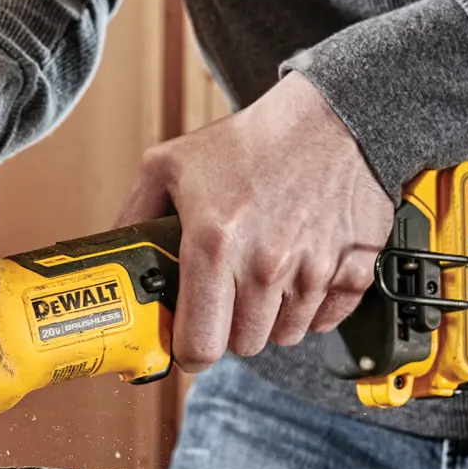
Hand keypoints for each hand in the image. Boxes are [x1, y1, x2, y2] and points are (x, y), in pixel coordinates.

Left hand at [115, 72, 393, 373]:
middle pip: (243, 345)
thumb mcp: (169, 166)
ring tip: (263, 278)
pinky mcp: (354, 269)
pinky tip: (300, 273)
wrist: (331, 117)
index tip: (189, 342)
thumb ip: (134, 216)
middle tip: (228, 296)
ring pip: (284, 336)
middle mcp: (265, 263)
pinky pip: (325, 321)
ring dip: (271, 318)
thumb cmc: (251, 142)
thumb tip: (113, 257)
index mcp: (214, 243)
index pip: (199, 345)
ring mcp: (313, 270)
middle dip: (230, 328)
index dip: (189, 351)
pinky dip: (311, 307)